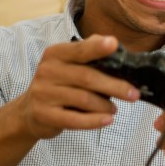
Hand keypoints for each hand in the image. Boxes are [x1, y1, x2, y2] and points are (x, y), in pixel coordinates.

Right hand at [15, 35, 139, 139]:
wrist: (30, 111)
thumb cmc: (60, 85)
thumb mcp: (70, 64)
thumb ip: (90, 53)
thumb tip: (116, 45)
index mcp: (56, 54)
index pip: (79, 50)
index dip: (97, 47)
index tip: (115, 44)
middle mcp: (47, 71)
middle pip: (87, 77)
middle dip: (115, 86)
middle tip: (134, 94)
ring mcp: (43, 93)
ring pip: (83, 99)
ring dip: (105, 105)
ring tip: (114, 109)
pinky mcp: (44, 115)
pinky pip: (74, 120)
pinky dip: (94, 121)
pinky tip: (108, 120)